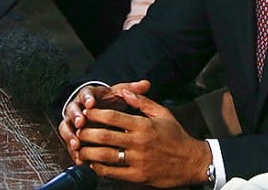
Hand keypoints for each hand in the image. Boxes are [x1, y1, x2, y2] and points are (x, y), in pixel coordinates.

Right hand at [58, 81, 150, 161]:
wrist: (98, 109)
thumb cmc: (108, 100)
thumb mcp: (118, 93)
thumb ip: (131, 89)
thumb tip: (146, 84)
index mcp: (88, 95)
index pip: (85, 93)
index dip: (87, 98)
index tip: (91, 103)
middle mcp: (78, 107)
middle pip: (72, 110)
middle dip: (76, 117)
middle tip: (81, 123)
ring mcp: (73, 122)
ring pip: (66, 127)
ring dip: (70, 135)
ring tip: (76, 143)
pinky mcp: (72, 135)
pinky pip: (69, 142)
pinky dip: (73, 150)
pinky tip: (79, 157)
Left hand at [76, 87, 212, 186]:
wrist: (191, 162)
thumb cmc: (176, 136)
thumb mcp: (162, 113)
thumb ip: (142, 101)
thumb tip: (125, 91)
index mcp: (144, 125)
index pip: (113, 117)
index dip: (96, 114)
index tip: (86, 112)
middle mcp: (139, 143)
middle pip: (105, 137)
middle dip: (86, 133)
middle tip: (77, 130)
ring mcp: (137, 161)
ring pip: (105, 156)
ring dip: (88, 152)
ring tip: (79, 148)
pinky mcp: (137, 176)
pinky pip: (113, 173)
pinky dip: (99, 168)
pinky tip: (92, 164)